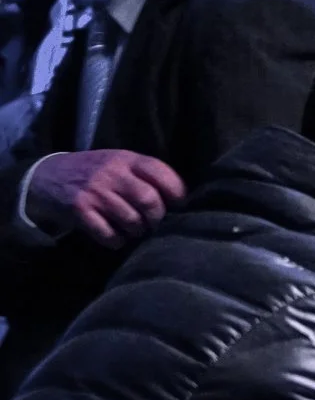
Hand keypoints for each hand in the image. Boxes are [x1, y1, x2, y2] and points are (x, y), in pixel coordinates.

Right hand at [26, 149, 185, 247]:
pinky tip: (116, 236)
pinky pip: (109, 234)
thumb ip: (146, 175)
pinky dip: (117, 241)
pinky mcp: (80, 210)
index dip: (177, 193)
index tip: (178, 205)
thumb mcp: (120, 162)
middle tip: (154, 223)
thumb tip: (181, 201)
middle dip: (157, 218)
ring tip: (134, 229)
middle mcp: (111, 173)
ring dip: (138, 231)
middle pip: (149, 201)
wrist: (47, 175)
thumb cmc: (96, 172)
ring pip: (132, 220)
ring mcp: (95, 192)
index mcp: (127, 159)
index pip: (161, 173)